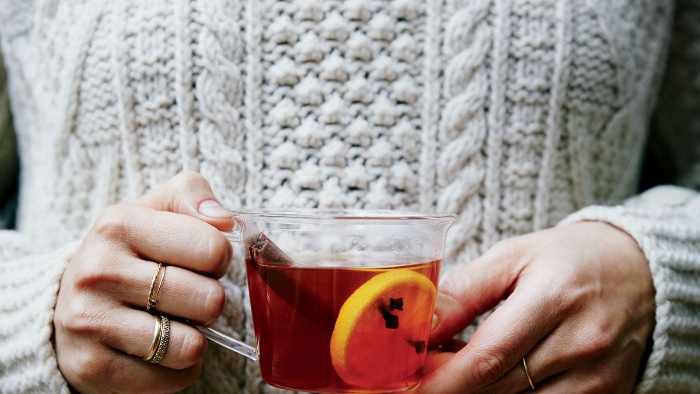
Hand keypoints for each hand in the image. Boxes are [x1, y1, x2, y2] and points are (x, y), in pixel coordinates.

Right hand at [54, 171, 234, 392]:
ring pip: (192, 345)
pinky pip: (174, 379)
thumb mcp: (155, 210)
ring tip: (168, 322)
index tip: (200, 262)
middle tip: (183, 296)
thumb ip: (192, 195)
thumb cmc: (129, 253)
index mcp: (119, 224)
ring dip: (193, 339)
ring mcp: (90, 322)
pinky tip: (155, 350)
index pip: (213, 249)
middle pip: (208, 300)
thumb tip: (223, 220)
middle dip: (207, 302)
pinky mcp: (93, 368)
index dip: (219, 260)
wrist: (69, 304)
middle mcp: (97, 271)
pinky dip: (177, 370)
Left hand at [417, 222, 654, 392]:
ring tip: (460, 365)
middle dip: (451, 384)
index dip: (442, 377)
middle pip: (498, 386)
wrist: (642, 271)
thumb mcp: (512, 257)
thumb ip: (463, 293)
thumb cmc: (569, 258)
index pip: (487, 356)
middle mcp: (582, 342)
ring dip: (479, 391)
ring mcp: (599, 376)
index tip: (410, 379)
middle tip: (423, 371)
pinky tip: (494, 374)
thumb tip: (418, 328)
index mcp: (555, 297)